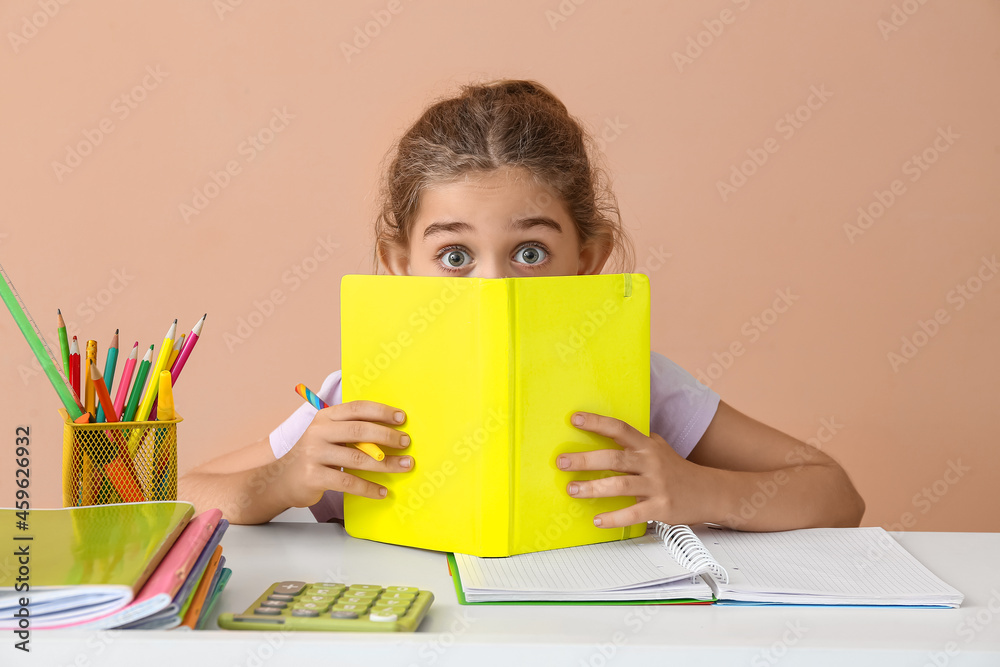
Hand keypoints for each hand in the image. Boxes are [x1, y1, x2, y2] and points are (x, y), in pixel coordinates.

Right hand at [273, 400, 412, 507]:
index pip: (357, 408)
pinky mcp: (314, 476)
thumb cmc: (313, 456)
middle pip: (359, 430)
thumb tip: (389, 431)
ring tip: (405, 466)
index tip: (402, 417)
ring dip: (386, 464)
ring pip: (358, 458)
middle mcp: (318, 432)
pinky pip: (348, 481)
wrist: (280, 480)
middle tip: (406, 442)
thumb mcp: (327, 436)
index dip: (381, 411)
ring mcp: (314, 454)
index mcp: (325, 417)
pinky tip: (383, 492)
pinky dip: (368, 488)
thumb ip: (350, 430)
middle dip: (387, 436)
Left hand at [556, 411, 717, 527]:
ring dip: (593, 488)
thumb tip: (609, 431)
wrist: (710, 492)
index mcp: (647, 446)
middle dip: (585, 460)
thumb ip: (637, 442)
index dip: (597, 422)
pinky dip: (614, 518)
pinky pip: (633, 513)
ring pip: (620, 486)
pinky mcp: (661, 507)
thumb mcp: (659, 449)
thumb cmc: (678, 470)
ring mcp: (656, 485)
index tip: (574, 418)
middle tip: (562, 461)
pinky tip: (598, 519)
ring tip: (573, 489)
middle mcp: (651, 462)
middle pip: (615, 458)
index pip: (619, 429)